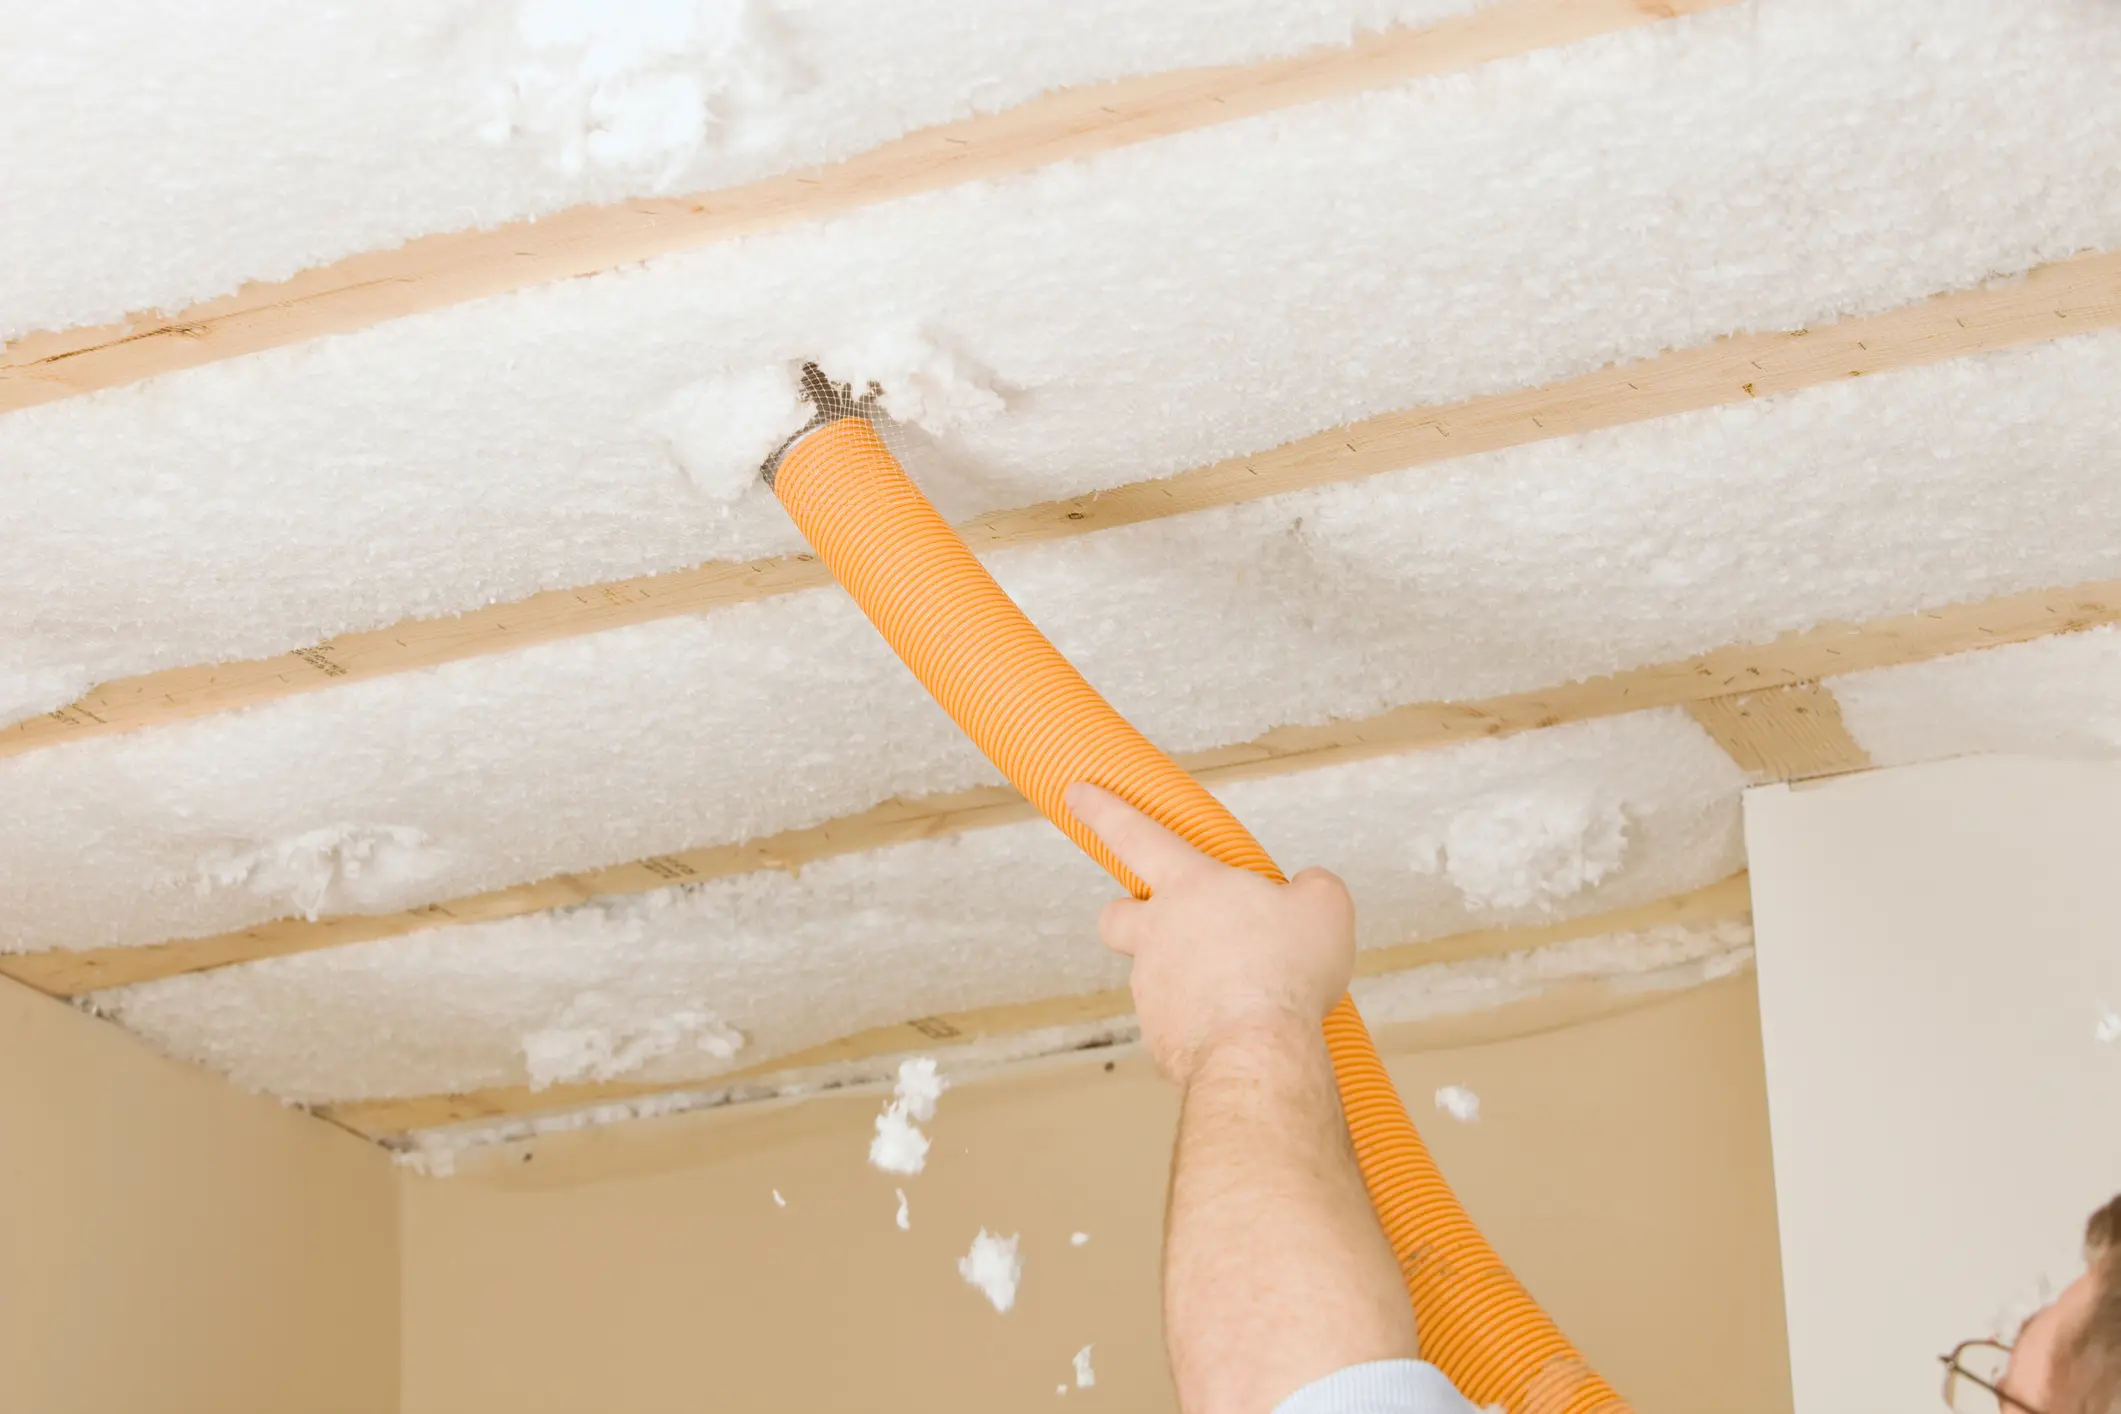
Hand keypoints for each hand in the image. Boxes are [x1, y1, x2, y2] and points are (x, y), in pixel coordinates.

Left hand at [1064, 783, 1355, 1085]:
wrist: (1258, 1050)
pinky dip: (1201, 1023)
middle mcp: (1157, 933)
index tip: (1077, 792)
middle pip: (1116, 914)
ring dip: (1188, 979)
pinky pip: (1175, 1022)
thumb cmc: (1286, 973)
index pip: (1135, 833)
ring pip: (1154, 975)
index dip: (1104, 809)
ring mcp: (1151, 986)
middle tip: (1169, 926)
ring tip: (1245, 993)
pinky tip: (1239, 1029)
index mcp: (1190, 888)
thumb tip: (1305, 891)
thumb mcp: (1324, 908)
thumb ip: (1311, 888)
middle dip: (1131, 914)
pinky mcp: (1158, 1034)